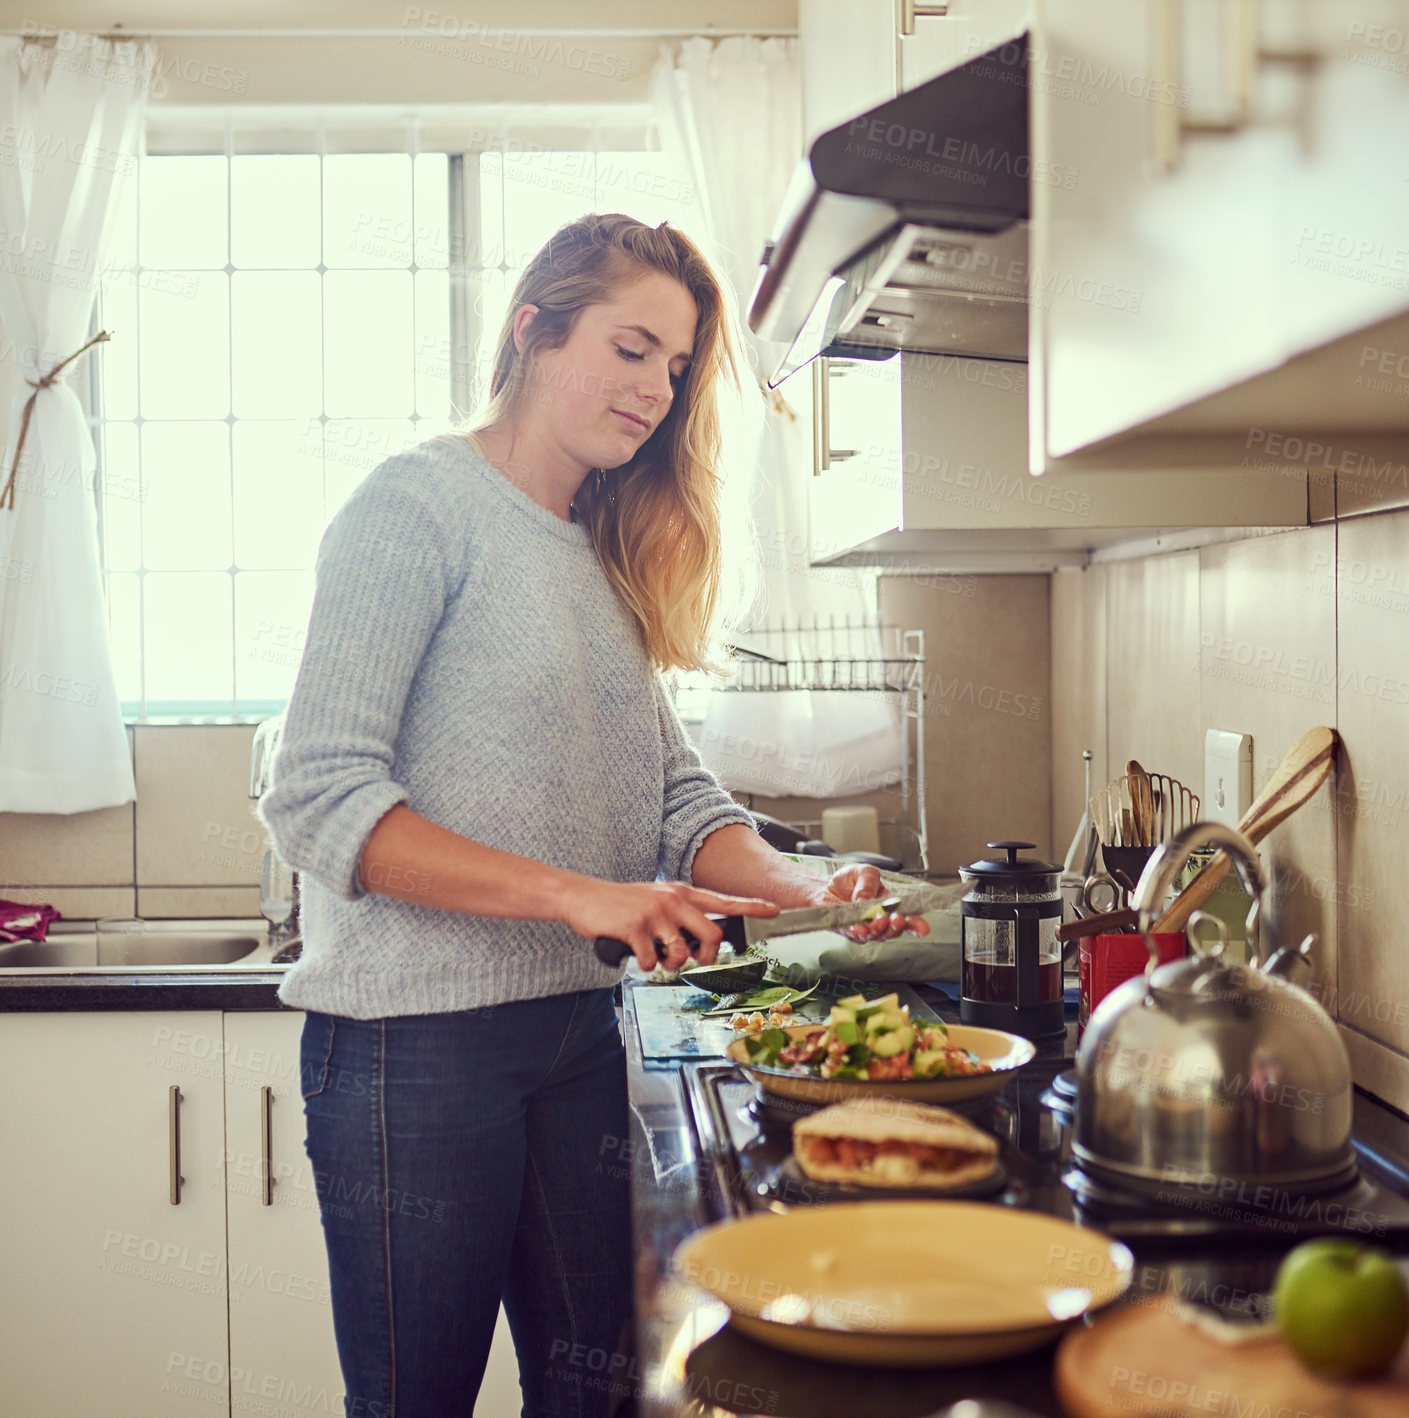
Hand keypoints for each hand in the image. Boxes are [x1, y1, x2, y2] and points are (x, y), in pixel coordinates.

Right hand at [561, 879, 778, 973]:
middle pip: (711, 935)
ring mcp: (654, 912)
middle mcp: (673, 899)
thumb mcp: (656, 901)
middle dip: (705, 957)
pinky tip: (636, 954)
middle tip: (691, 961)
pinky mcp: (635, 926)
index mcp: (681, 893)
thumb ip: (680, 916)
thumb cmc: (622, 905)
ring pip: (682, 952)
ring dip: (670, 963)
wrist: (584, 898)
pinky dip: (645, 965)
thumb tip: (700, 942)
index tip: (775, 909)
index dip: (751, 906)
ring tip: (656, 957)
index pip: (724, 900)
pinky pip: (653, 960)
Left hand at [814, 863, 931, 943]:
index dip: (916, 925)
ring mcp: (864, 929)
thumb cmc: (849, 882)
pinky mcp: (846, 931)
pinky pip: (853, 934)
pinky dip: (857, 932)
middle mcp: (879, 921)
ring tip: (879, 920)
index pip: (906, 918)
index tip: (923, 928)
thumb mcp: (864, 872)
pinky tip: (859, 929)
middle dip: (896, 926)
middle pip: (893, 930)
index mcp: (889, 906)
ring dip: (878, 929)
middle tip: (897, 919)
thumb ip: (869, 883)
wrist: (824, 887)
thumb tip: (867, 899)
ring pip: (875, 935)